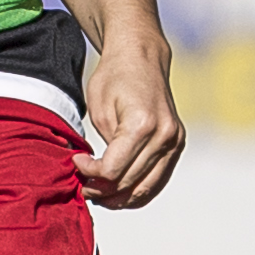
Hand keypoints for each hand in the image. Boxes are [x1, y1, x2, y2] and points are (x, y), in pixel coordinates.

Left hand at [75, 34, 184, 209]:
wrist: (141, 57)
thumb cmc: (114, 78)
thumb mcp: (98, 110)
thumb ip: (103, 148)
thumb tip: (99, 180)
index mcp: (142, 124)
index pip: (113, 170)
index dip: (89, 174)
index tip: (76, 162)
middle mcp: (164, 136)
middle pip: (128, 183)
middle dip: (102, 189)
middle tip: (83, 186)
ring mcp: (175, 141)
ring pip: (145, 189)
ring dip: (119, 198)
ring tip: (99, 194)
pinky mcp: (177, 145)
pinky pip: (157, 181)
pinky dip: (137, 192)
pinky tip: (118, 191)